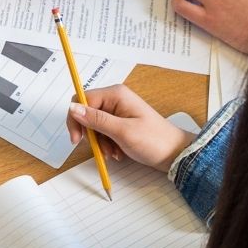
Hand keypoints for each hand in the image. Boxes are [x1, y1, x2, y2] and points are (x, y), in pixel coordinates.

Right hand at [65, 85, 195, 172]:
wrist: (174, 153)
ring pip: (94, 126)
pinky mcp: (120, 122)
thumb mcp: (122, 131)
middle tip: (100, 150)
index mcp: (115, 94)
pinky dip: (106, 144)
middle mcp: (115, 99)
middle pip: (86, 113)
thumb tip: (73, 108)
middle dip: (90, 134)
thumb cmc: (153, 140)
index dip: (76, 119)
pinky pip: (103, 132)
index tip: (78, 139)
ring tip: (113, 153)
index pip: (82, 100)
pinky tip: (117, 152)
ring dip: (99, 142)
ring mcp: (117, 111)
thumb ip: (96, 120)